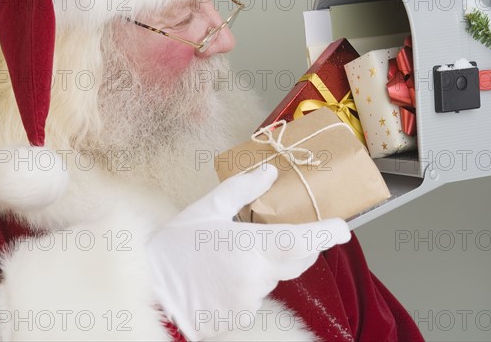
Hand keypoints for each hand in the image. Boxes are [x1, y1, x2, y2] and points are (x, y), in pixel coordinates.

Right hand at [145, 164, 350, 339]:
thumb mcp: (205, 210)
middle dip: (301, 244)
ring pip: (275, 277)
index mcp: (250, 247)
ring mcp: (250, 301)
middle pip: (297, 260)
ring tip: (234, 253)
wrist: (147, 292)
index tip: (343, 228)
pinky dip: (252, 281)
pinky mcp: (242, 316)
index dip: (326, 234)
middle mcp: (256, 277)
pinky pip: (258, 294)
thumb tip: (267, 173)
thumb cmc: (172, 248)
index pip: (302, 241)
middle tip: (290, 229)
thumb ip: (241, 190)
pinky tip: (226, 274)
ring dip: (268, 263)